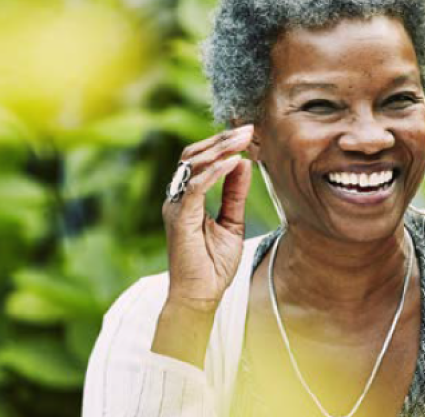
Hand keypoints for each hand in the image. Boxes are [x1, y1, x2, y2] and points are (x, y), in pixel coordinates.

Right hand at [161, 124, 253, 313]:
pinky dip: (215, 172)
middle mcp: (177, 197)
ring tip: (244, 139)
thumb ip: (234, 194)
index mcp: (187, 197)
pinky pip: (196, 186)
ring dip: (220, 149)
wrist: (200, 296)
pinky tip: (233, 162)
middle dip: (221, 139)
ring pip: (193, 164)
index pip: (200, 160)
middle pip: (194, 155)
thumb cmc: (212, 265)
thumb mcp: (231, 222)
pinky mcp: (180, 218)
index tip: (247, 133)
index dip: (221, 144)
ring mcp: (176, 206)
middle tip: (248, 128)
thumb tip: (243, 163)